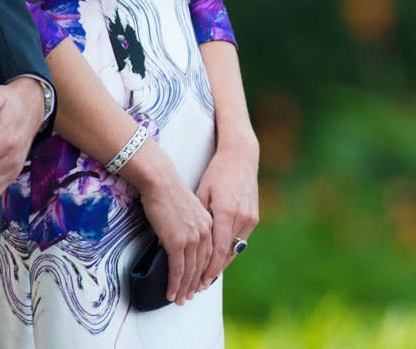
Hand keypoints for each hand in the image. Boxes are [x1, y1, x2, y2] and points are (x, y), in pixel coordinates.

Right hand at [139, 168, 213, 305]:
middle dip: (195, 284)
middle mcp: (203, 232)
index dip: (204, 271)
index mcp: (208, 223)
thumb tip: (181, 238)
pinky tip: (170, 292)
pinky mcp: (177, 242)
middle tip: (189, 296)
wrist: (159, 180)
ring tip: (179, 299)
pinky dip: (174, 284)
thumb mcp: (187, 207)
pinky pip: (177, 269)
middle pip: (202, 266)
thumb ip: (189, 224)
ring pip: (190, 271)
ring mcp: (191, 238)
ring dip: (184, 289)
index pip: (209, 254)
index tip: (200, 282)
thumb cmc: (167, 190)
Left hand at [194, 132, 258, 287]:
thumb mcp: (203, 191)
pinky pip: (241, 239)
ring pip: (235, 248)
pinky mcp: (254, 217)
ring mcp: (250, 218)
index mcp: (226, 211)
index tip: (199, 281)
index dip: (208, 268)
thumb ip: (200, 216)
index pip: (217, 249)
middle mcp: (241, 218)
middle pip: (227, 253)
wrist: (241, 157)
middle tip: (200, 285)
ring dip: (222, 262)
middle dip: (213, 270)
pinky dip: (230, 248)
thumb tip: (188, 238)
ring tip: (208, 276)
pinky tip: (220, 257)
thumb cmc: (217, 172)